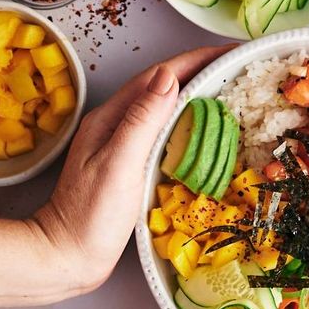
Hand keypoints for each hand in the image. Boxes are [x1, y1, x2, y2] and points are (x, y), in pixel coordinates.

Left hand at [32, 47, 229, 295]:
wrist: (67, 256)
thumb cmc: (90, 216)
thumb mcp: (118, 164)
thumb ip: (142, 120)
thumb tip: (169, 77)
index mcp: (112, 117)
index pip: (160, 76)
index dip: (197, 60)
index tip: (231, 52)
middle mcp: (117, 125)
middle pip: (164, 86)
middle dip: (202, 70)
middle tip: (240, 67)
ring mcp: (123, 145)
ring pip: (166, 107)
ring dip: (198, 93)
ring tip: (232, 89)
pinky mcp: (132, 165)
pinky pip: (167, 132)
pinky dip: (190, 122)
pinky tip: (207, 130)